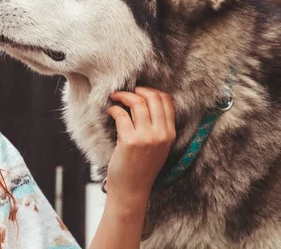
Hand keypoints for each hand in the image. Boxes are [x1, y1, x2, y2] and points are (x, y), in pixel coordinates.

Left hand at [105, 87, 175, 204]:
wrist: (132, 190)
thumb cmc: (141, 168)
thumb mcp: (158, 147)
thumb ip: (157, 127)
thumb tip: (144, 102)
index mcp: (170, 134)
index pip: (167, 101)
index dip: (151, 91)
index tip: (139, 91)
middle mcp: (161, 134)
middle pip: (152, 98)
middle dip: (137, 90)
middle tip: (125, 92)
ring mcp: (146, 137)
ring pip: (137, 103)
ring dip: (123, 96)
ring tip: (115, 97)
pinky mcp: (130, 141)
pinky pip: (121, 115)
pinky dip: (114, 109)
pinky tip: (110, 112)